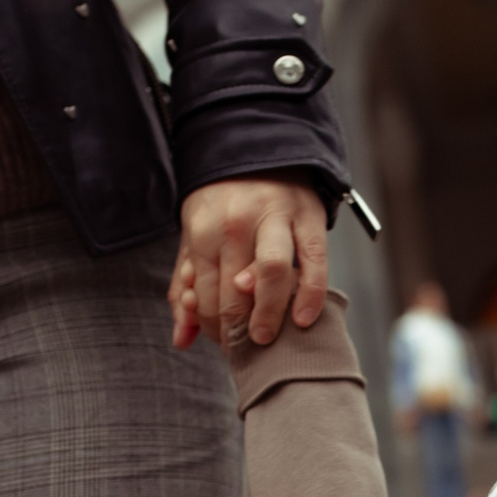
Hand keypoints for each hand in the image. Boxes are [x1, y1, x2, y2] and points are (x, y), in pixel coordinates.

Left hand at [170, 174, 330, 349]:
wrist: (256, 149)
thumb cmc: (221, 204)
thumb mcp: (194, 239)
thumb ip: (185, 289)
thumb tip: (182, 340)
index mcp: (204, 231)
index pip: (206, 296)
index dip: (213, 329)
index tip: (223, 341)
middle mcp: (236, 224)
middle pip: (235, 292)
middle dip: (238, 329)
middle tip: (244, 347)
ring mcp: (275, 219)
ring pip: (271, 274)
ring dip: (268, 314)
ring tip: (265, 338)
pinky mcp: (309, 218)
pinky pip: (313, 262)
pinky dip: (310, 294)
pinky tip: (304, 320)